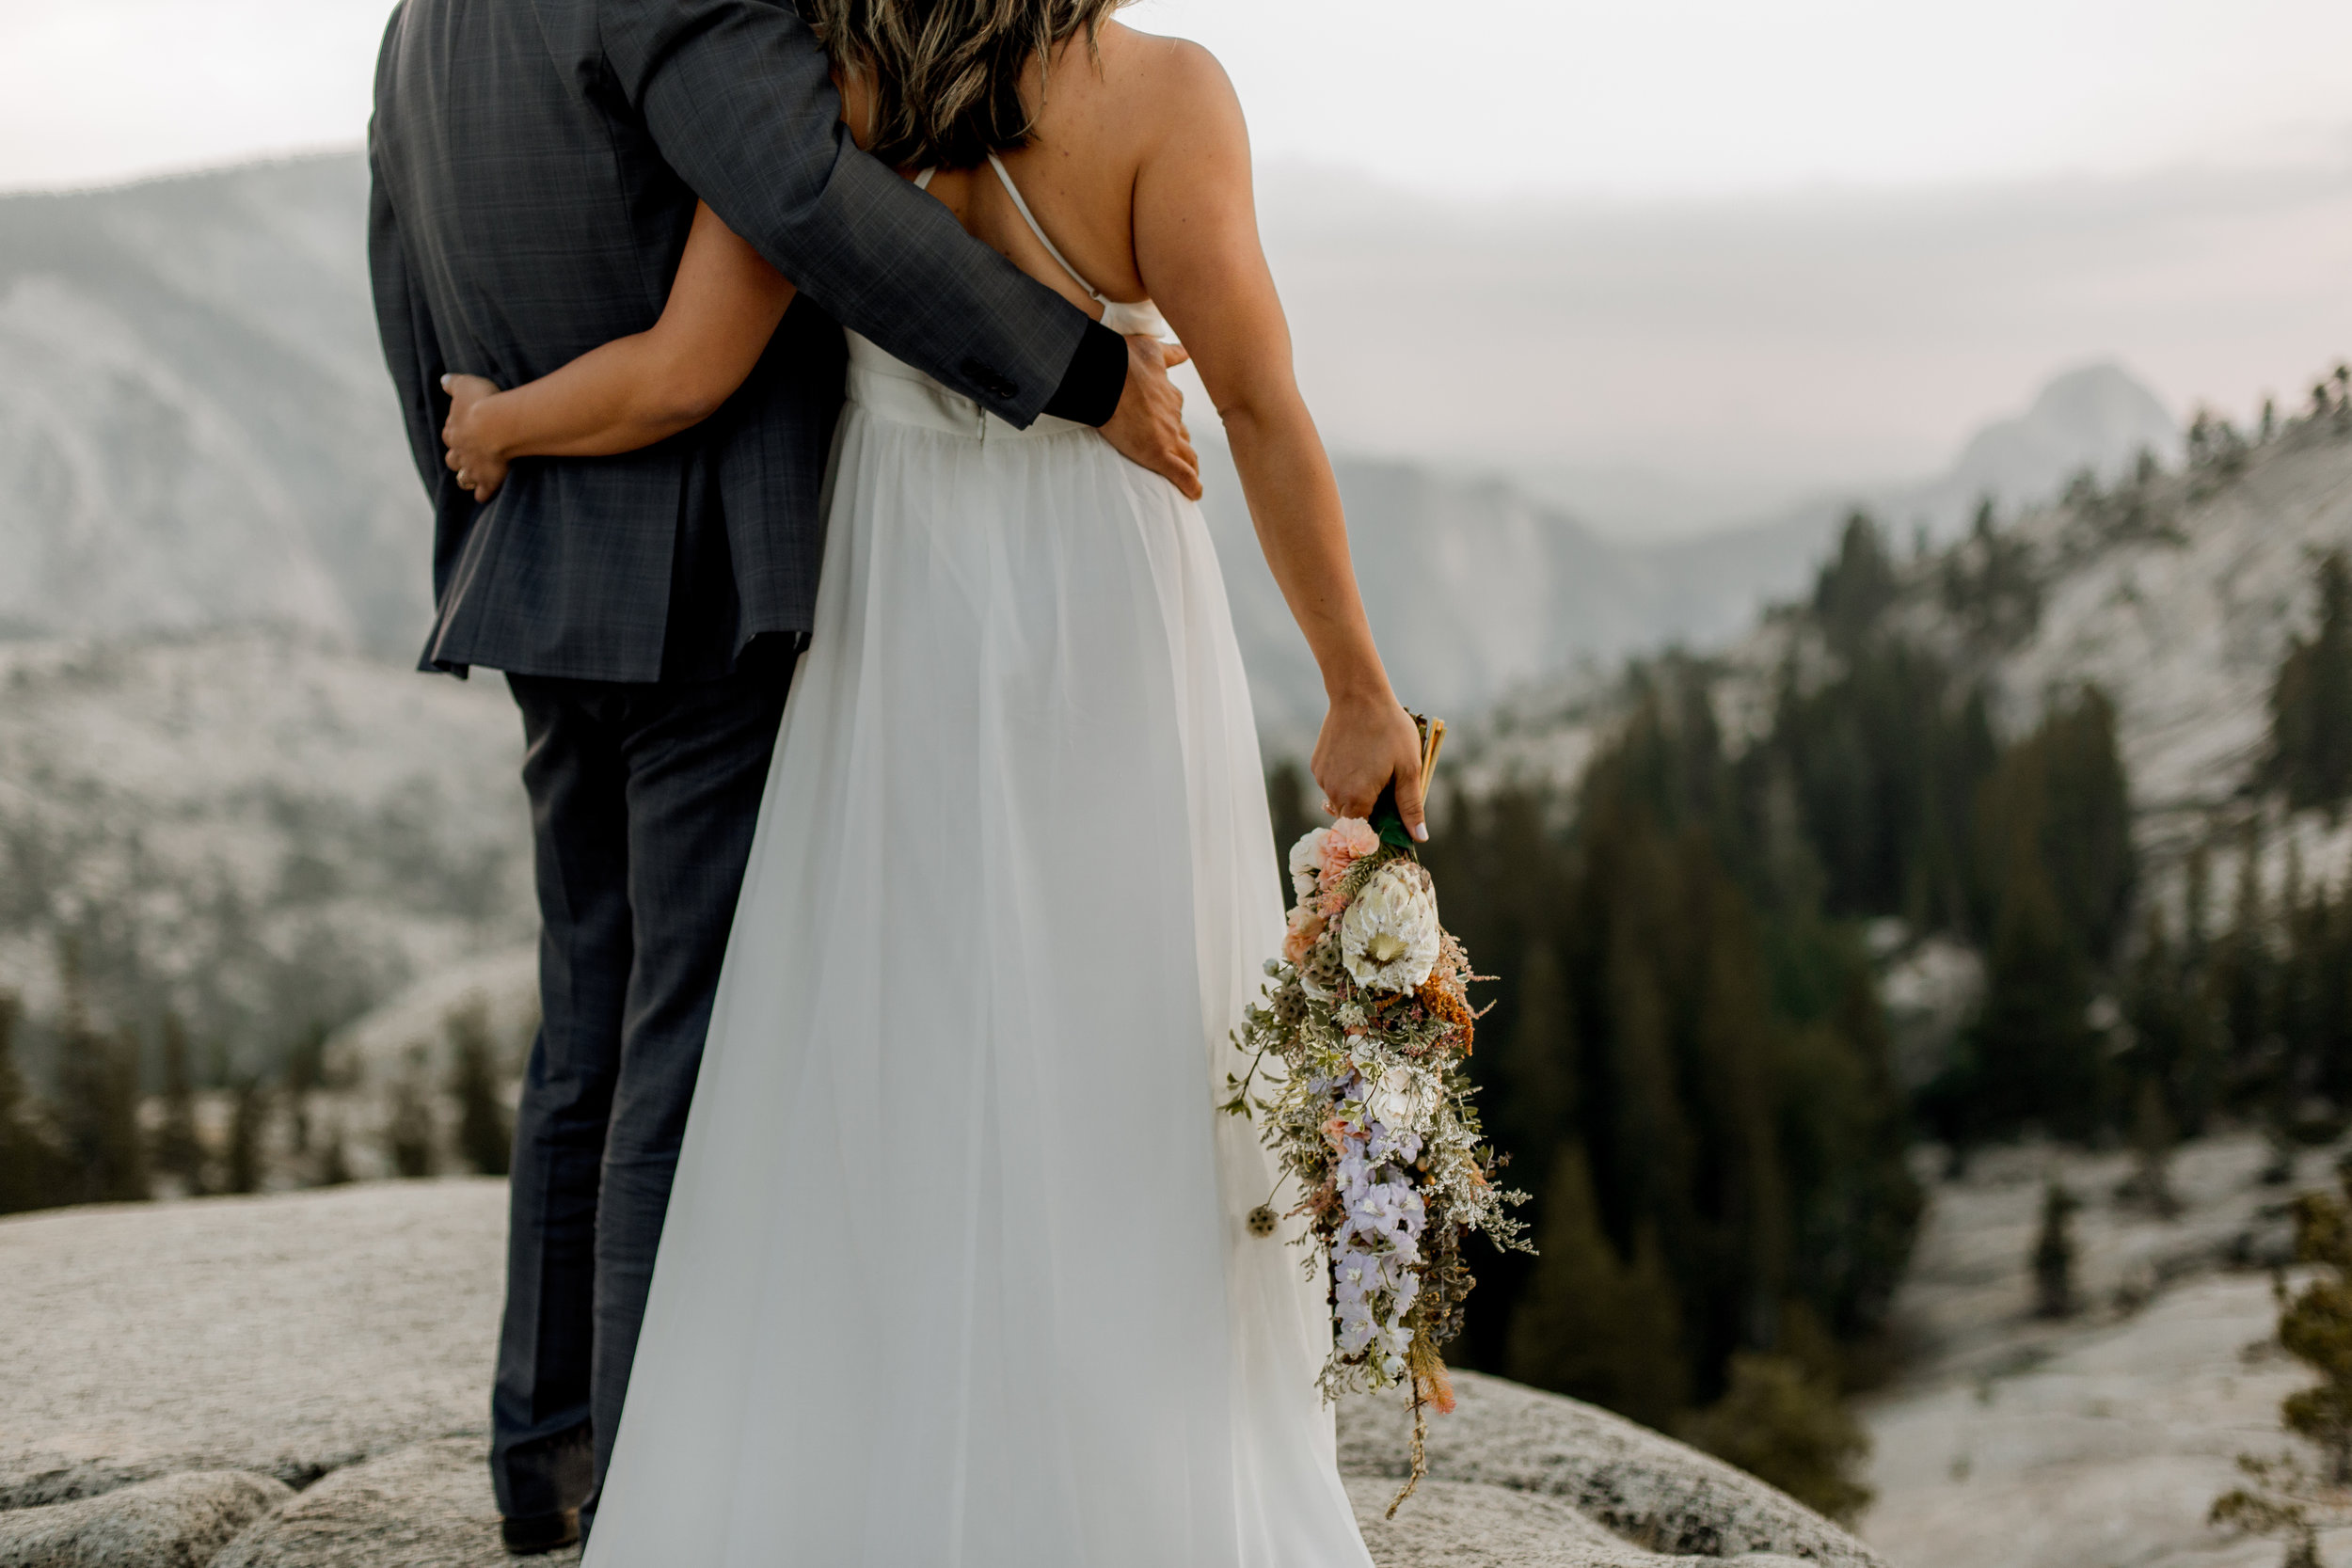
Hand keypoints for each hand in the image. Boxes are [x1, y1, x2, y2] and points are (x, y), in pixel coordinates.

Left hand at [440, 373, 508, 501]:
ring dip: (466, 478)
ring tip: (472, 478)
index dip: (455, 433)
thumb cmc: (483, 402)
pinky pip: (483, 493)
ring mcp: (473, 468)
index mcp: (453, 430)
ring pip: (463, 478)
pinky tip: (486, 495)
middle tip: (466, 456)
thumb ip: (453, 384)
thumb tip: (443, 380)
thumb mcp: (465, 385)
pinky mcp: (488, 480)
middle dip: (457, 458)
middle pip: (453, 459)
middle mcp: (459, 452)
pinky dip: (483, 494)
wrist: (497, 425)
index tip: (462, 431)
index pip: (449, 434)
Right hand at [1098, 335, 1201, 499]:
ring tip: (1190, 477)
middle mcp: (1173, 417)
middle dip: (1183, 447)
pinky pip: (1181, 474)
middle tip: (1181, 458)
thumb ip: (1169, 353)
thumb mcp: (1152, 350)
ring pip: (1187, 456)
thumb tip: (1185, 351)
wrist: (1106, 375)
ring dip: (1190, 466)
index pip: (1175, 414)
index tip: (1171, 430)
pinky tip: (1195, 493)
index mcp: (1169, 396)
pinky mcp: (1158, 454)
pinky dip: (1191, 486)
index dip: (1174, 423)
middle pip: (1183, 437)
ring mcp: (1167, 437)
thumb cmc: (1124, 360)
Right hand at [1312, 690, 1426, 841]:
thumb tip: (1419, 836)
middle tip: (1387, 787)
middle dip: (1368, 812)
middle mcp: (1334, 793)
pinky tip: (1358, 757)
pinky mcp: (1317, 765)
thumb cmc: (1389, 729)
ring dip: (1356, 794)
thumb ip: (1410, 805)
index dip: (1375, 833)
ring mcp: (1323, 778)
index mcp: (1357, 798)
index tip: (1388, 823)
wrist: (1359, 695)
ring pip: (1340, 800)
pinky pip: (1332, 783)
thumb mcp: (1409, 768)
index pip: (1361, 834)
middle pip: (1350, 819)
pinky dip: (1345, 779)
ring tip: (1373, 767)